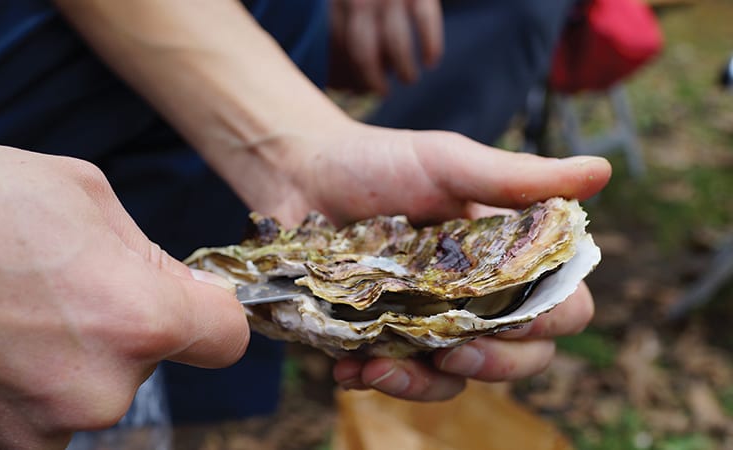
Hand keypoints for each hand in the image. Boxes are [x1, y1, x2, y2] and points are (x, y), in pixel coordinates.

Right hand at [0, 137, 248, 447]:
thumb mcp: (82, 194)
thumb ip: (149, 256)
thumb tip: (186, 292)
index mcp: (138, 319)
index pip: (226, 337)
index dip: (210, 311)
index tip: (190, 298)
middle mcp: (98, 392)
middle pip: (152, 362)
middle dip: (126, 326)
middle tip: (63, 284)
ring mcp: (39, 430)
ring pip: (94, 390)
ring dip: (72, 358)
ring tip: (12, 310)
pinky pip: (39, 417)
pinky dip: (26, 385)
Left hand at [242, 121, 610, 400]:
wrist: (301, 174)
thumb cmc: (382, 162)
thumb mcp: (449, 162)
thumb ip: (517, 177)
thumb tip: (604, 170)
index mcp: (507, 257)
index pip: (561, 303)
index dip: (552, 319)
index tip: (518, 315)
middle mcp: (477, 298)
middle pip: (523, 356)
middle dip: (498, 365)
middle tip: (456, 354)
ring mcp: (429, 324)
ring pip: (458, 381)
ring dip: (427, 385)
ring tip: (383, 368)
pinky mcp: (381, 338)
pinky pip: (397, 377)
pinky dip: (378, 379)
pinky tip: (351, 369)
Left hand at [329, 0, 443, 93]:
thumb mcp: (344, 2)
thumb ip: (338, 26)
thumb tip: (340, 80)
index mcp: (337, 2)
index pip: (336, 48)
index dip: (344, 74)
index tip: (353, 89)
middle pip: (362, 50)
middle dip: (372, 79)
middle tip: (382, 92)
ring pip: (395, 42)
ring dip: (404, 69)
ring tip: (409, 79)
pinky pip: (425, 22)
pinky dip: (430, 46)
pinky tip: (432, 60)